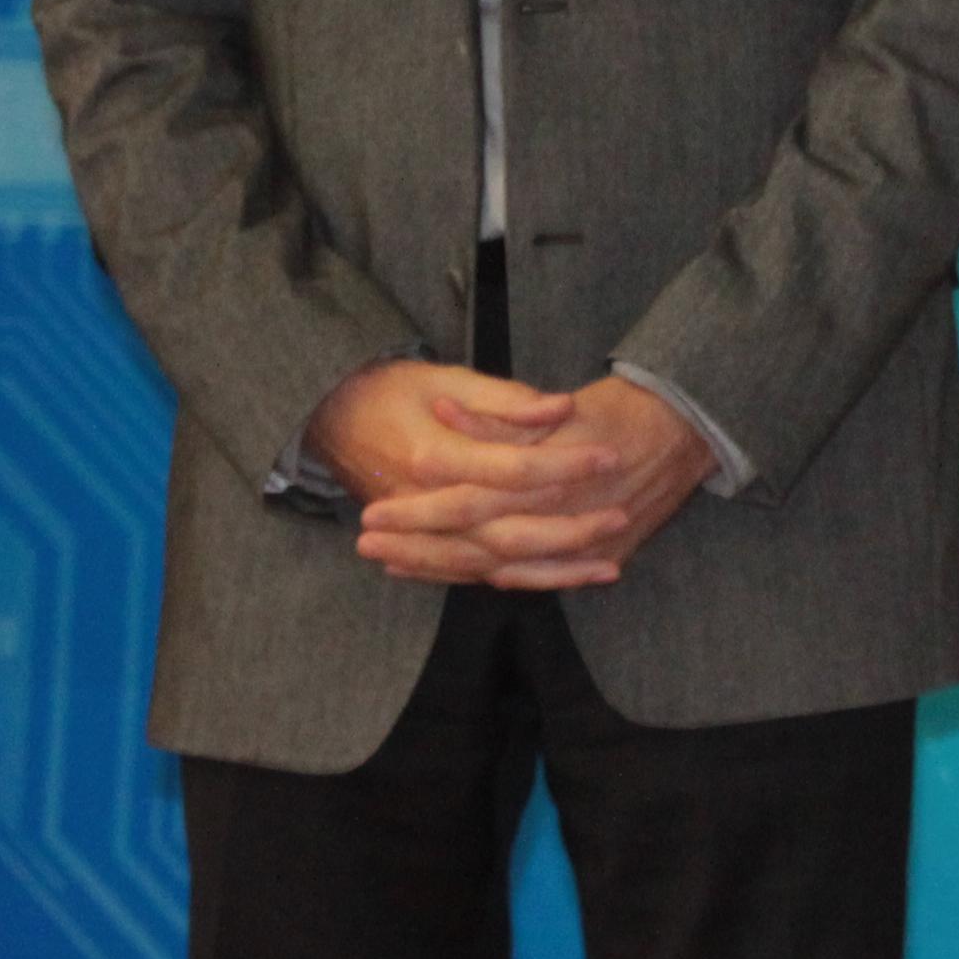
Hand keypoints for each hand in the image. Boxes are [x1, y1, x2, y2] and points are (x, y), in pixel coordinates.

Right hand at [310, 358, 614, 583]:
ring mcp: (426, 532)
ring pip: (496, 564)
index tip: (612, 454)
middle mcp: (430, 505)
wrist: (334, 416)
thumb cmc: (395, 389)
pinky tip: (564, 580)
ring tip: (609, 567)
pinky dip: (521, 580)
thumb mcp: (449, 378)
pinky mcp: (430, 544)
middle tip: (624, 516)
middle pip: (507, 532)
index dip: (565, 465)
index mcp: (436, 458)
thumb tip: (560, 409)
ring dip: (554, 569)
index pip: (512, 470)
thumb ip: (505, 401)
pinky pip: (479, 573)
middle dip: (569, 530)